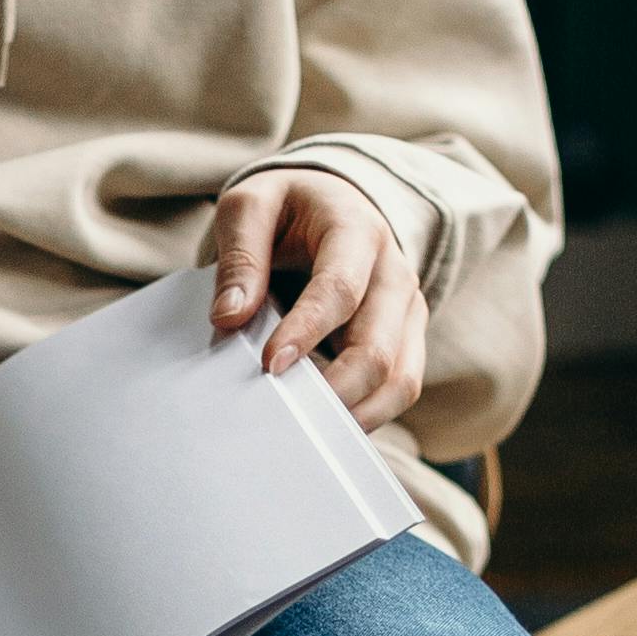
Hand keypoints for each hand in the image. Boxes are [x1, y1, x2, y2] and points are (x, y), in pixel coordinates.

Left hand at [210, 167, 427, 430]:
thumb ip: (240, 256)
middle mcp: (395, 272)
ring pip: (400, 379)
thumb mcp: (251, 207)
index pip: (340, 289)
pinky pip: (400, 389)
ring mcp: (407, 310)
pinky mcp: (407, 339)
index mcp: (357, 230)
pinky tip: (325, 426)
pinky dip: (367, 415)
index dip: (307, 331)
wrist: (331, 204)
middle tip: (285, 414)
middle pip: (378, 347)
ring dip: (355, 412)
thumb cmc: (287, 208)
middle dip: (334, 389)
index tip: (269, 364)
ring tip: (304, 431)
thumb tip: (229, 318)